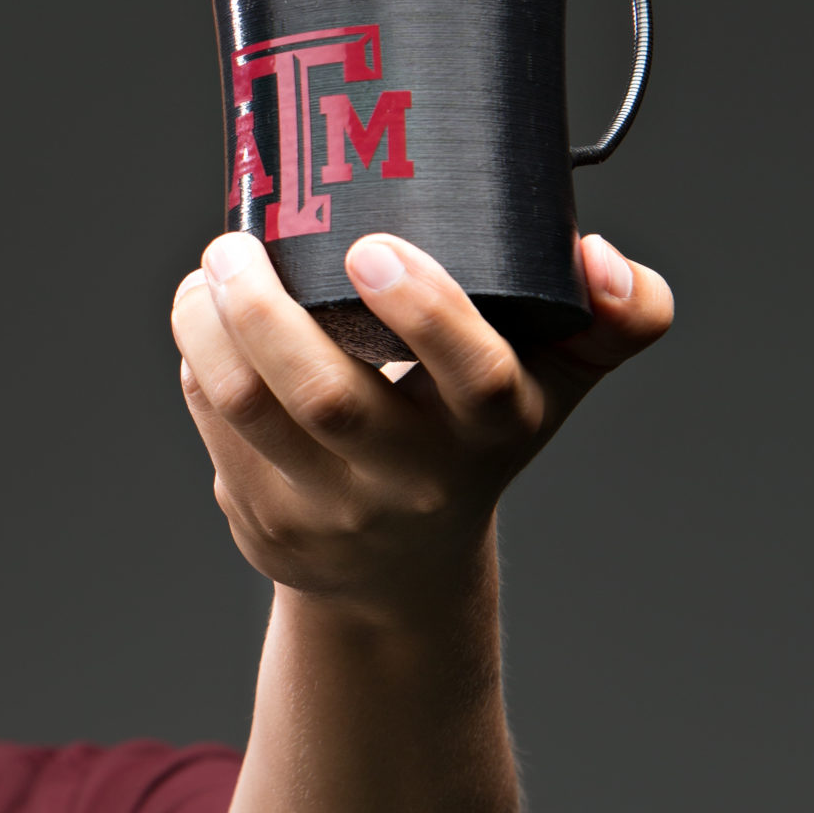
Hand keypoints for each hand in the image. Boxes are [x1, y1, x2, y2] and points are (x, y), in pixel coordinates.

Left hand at [171, 231, 672, 615]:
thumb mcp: (554, 383)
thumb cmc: (475, 436)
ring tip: (210, 269)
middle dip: (268, 310)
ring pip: (249, 409)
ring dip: (210, 326)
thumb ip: (613, 318)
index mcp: (492, 428)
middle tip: (236, 242)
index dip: (429, 311)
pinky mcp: (267, 524)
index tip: (372, 245)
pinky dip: (200, 358)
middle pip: (329, 397)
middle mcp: (415, 479)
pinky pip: (214, 425)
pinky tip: (203, 318)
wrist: (404, 570)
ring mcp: (334, 510)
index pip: (477, 377)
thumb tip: (600, 259)